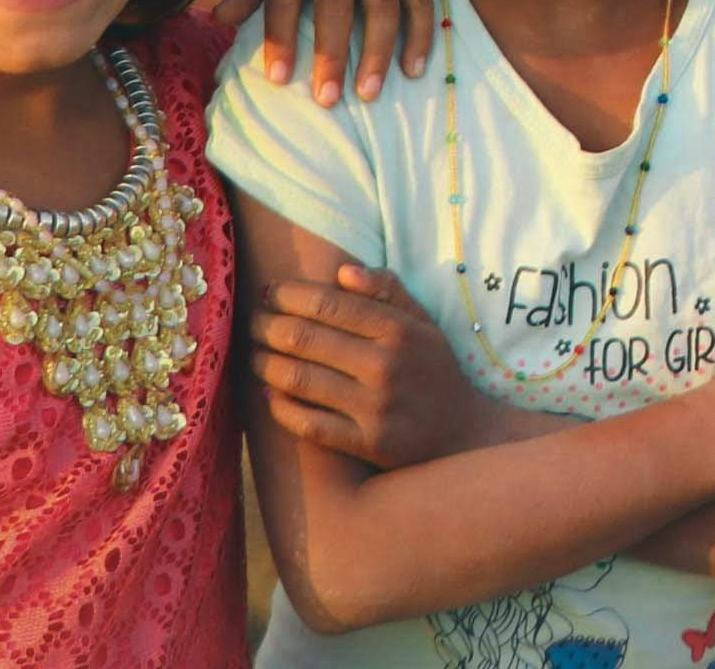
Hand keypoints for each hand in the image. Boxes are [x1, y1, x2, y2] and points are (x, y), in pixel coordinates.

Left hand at [242, 0, 435, 104]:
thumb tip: (219, 20)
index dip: (280, 37)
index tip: (279, 78)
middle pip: (335, 6)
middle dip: (332, 54)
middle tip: (327, 99)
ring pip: (383, 7)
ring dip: (378, 52)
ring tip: (369, 92)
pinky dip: (420, 35)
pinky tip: (413, 68)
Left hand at [251, 264, 492, 468]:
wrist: (462, 432)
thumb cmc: (434, 370)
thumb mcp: (423, 322)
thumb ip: (387, 290)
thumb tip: (342, 270)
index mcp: (399, 330)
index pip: (329, 304)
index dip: (290, 295)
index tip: (269, 291)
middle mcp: (385, 366)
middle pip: (304, 338)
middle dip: (266, 325)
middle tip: (251, 321)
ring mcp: (374, 407)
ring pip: (298, 379)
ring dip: (264, 363)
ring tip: (254, 355)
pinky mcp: (366, 443)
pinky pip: (308, 424)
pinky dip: (280, 407)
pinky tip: (269, 394)